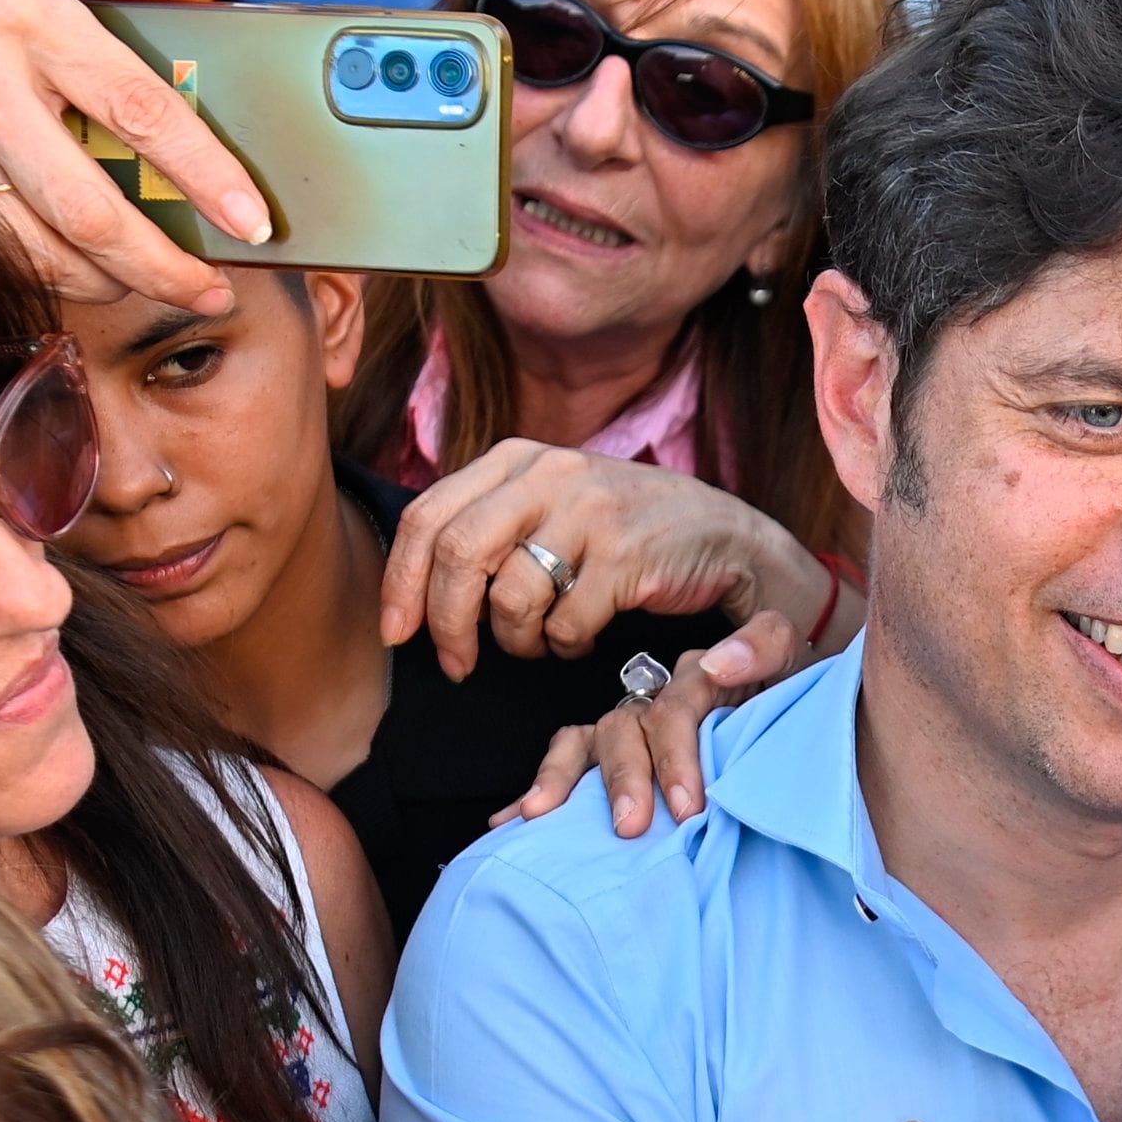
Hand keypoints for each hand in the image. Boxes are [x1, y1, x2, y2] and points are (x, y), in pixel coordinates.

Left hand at [379, 441, 835, 679]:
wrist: (725, 534)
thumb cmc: (623, 528)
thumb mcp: (550, 500)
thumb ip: (489, 522)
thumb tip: (414, 583)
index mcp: (518, 459)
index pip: (429, 516)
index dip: (401, 582)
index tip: (396, 631)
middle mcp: (549, 474)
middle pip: (458, 554)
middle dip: (446, 622)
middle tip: (456, 663)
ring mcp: (589, 513)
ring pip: (511, 597)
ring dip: (516, 640)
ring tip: (539, 641)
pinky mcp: (626, 557)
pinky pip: (565, 624)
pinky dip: (565, 644)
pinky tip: (582, 635)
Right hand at [498, 612, 804, 834]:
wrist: (792, 711)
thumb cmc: (792, 694)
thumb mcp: (792, 661)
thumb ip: (763, 647)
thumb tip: (716, 661)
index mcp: (698, 677)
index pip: (675, 710)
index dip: (678, 756)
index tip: (689, 807)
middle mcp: (656, 699)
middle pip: (625, 729)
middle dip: (624, 778)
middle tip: (631, 826)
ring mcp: (630, 724)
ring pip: (588, 742)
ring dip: (563, 780)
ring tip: (541, 817)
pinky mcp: (612, 750)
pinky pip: (568, 760)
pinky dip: (539, 789)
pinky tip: (509, 822)